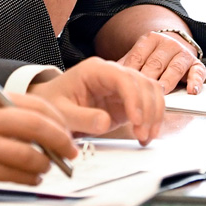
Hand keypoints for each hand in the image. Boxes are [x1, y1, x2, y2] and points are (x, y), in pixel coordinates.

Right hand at [0, 87, 77, 190]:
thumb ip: (5, 113)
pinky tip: (31, 178)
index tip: (68, 131)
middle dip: (61, 142)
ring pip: (28, 156)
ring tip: (46, 168)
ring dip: (45, 165)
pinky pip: (14, 175)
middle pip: (37, 127)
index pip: (34, 104)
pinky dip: (29, 179)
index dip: (57, 119)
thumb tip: (45, 128)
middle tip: (70, 152)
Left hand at [28, 56, 164, 143]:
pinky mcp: (126, 100)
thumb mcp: (61, 112)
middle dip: (147, 110)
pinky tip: (146, 135)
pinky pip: (148, 104)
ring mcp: (121, 86)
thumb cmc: (53, 102)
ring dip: (154, 114)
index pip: (123, 77)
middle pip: (142, 83)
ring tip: (145, 136)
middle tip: (141, 133)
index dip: (134, 97)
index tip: (135, 120)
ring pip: (151, 91)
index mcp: (95, 70)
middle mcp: (112, 73)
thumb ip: (81, 117)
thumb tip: (104, 122)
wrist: (51, 104)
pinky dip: (152, 119)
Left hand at [118, 31, 205, 93]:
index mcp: (150, 39)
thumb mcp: (137, 56)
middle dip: (149, 80)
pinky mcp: (196, 64)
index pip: (138, 56)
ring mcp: (183, 52)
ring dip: (168, 82)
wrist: (173, 47)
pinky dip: (195, 81)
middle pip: (156, 63)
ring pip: (175, 68)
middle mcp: (168, 43)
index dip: (131, 73)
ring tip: (162, 94)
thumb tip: (109, 76)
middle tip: (141, 96)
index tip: (124, 87)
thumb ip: (126, 66)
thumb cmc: (151, 57)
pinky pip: (198, 72)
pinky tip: (191, 91)